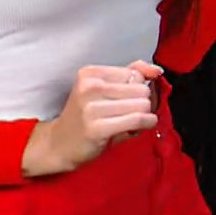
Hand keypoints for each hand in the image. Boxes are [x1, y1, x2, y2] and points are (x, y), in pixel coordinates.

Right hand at [22, 62, 162, 177]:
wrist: (58, 144)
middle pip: (141, 89)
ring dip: (145, 115)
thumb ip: (130, 75)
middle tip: (134, 113)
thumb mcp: (103, 90)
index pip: (135, 74)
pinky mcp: (97, 128)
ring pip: (142, 104)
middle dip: (144, 103)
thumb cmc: (85, 117)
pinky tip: (138, 129)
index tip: (132, 100)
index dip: (140, 88)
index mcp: (90, 73)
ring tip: (132, 122)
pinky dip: (147, 124)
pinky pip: (138, 120)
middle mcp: (90, 87)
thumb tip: (157, 70)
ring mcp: (92, 107)